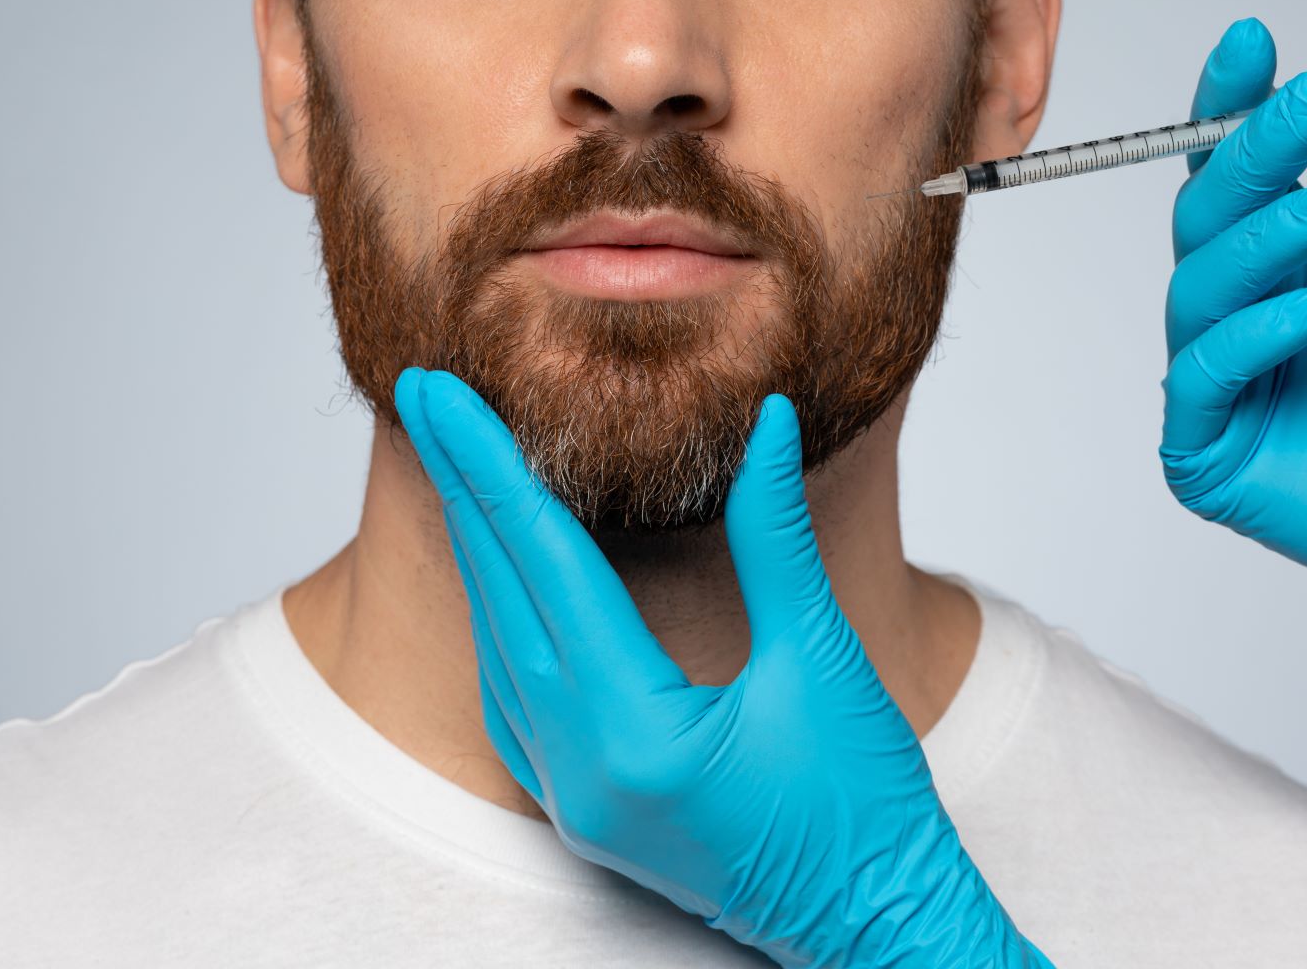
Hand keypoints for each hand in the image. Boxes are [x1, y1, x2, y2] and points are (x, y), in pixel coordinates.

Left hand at [394, 368, 1052, 968]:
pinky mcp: (584, 811)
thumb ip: (776, 536)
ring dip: (478, 550)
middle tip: (425, 396)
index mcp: (632, 732)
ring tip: (455, 462)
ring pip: (499, 647)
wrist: (881, 923)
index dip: (491, 464)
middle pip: (501, 596)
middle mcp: (580, 770)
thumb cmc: (867, 806)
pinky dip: (503, 621)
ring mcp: (573, 799)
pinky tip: (499, 577)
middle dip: (461, 486)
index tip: (443, 391)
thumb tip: (762, 423)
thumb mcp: (822, 658)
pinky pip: (514, 700)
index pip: (543, 564)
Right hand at [1159, 17, 1306, 831]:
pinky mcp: (1208, 450)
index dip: (1232, 104)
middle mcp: (1241, 314)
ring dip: (1263, 239)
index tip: (1256, 39)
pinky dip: (1249, 338)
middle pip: (1207, 216)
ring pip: (1199, 288)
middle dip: (1251, 153)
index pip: (1235, 171)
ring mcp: (1220, 382)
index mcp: (1286, 264)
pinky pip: (1204, 377)